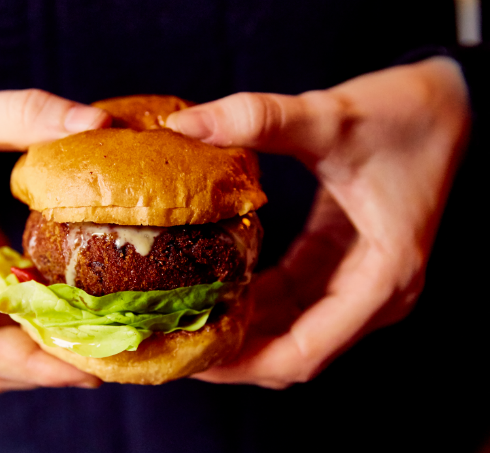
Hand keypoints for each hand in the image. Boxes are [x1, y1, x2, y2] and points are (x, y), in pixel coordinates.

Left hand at [166, 57, 469, 387]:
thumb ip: (259, 118)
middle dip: (235, 353)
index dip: (245, 363)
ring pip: (293, 327)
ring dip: (243, 329)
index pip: (305, 351)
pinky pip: (294, 296)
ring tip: (185, 319)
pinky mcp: (344, 261)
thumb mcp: (331, 118)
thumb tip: (186, 123)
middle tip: (175, 342)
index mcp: (382, 278)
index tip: (194, 361)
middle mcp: (375, 293)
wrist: (446, 102)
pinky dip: (257, 299)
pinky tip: (217, 287)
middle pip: (295, 349)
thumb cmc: (406, 114)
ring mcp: (360, 280)